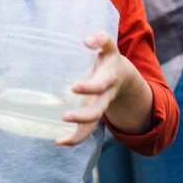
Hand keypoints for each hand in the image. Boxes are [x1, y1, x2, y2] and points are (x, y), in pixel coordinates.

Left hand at [54, 32, 150, 146]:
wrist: (124, 78)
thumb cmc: (109, 60)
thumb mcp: (108, 47)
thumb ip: (100, 39)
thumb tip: (87, 41)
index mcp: (109, 74)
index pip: (103, 76)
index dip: (94, 73)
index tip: (84, 53)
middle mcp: (107, 92)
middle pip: (99, 107)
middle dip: (84, 113)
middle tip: (65, 115)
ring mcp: (101, 105)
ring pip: (94, 122)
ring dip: (79, 128)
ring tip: (60, 134)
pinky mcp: (94, 115)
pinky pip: (87, 130)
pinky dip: (74, 139)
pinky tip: (58, 142)